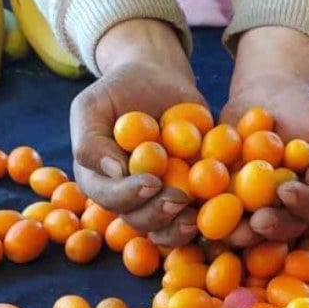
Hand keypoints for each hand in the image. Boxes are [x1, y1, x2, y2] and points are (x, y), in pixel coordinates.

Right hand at [70, 19, 204, 245]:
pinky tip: (217, 208)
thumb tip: (116, 171)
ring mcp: (158, 200)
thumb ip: (90, 139)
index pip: (107, 197)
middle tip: (179, 198)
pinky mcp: (186, 195)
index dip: (128, 195)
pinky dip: (205, 219)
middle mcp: (127, 197)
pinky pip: (194, 217)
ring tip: (195, 215)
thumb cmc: (119, 90)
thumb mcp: (93, 105)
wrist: (157, 78)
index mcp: (99, 179)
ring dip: (179, 228)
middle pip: (137, 220)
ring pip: (164, 229)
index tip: (151, 181)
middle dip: (158, 214)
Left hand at [220, 26, 308, 247]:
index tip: (288, 192)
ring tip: (227, 230)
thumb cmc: (306, 109)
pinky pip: (218, 214)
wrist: (267, 94)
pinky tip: (197, 213)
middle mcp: (290, 211)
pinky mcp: (227, 202)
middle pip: (285, 228)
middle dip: (272, 227)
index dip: (304, 205)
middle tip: (258, 220)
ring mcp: (257, 210)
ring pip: (251, 230)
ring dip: (239, 234)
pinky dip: (207, 216)